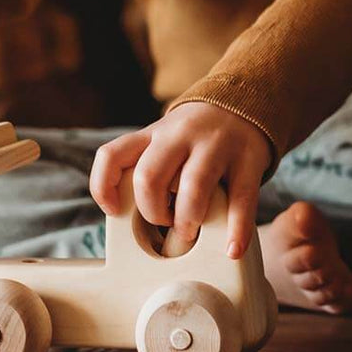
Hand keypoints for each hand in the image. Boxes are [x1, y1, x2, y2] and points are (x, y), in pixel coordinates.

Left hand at [89, 102, 271, 258]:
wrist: (241, 103)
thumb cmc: (193, 138)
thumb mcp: (162, 140)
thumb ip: (144, 167)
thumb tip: (130, 217)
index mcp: (152, 134)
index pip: (112, 155)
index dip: (103, 187)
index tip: (113, 210)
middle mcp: (179, 136)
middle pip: (149, 177)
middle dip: (152, 211)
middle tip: (165, 223)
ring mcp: (215, 146)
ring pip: (192, 187)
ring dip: (187, 220)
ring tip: (191, 229)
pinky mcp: (248, 160)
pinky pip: (241, 200)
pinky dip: (236, 229)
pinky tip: (231, 248)